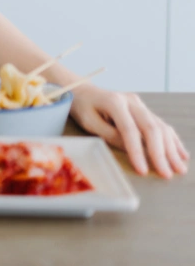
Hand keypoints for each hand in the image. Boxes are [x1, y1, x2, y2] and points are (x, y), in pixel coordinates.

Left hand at [70, 85, 189, 177]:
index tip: (143, 171)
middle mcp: (131, 101)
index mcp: (115, 102)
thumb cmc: (83, 108)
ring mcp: (140, 104)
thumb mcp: (90, 123)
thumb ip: (110, 135)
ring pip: (160, 127)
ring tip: (180, 168)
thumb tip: (132, 150)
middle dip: (160, 153)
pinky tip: (181, 154)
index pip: (130, 129)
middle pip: (150, 128)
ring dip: (171, 149)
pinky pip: (161, 125)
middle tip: (167, 174)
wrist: (84, 91)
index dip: (137, 151)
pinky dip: (172, 140)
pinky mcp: (144, 109)